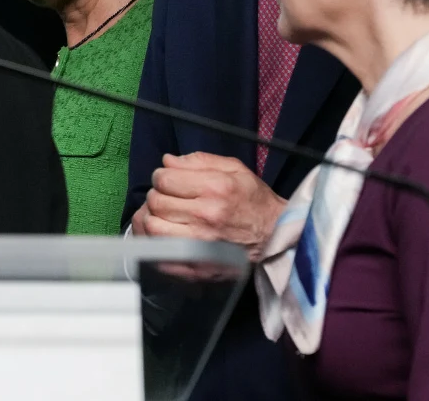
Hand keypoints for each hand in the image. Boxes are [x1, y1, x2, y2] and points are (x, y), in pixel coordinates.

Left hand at [135, 152, 286, 261]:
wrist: (276, 238)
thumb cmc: (254, 201)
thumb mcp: (235, 169)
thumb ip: (198, 161)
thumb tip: (167, 162)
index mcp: (214, 189)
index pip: (163, 180)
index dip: (162, 177)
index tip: (170, 181)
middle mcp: (205, 216)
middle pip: (155, 202)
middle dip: (158, 196)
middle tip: (169, 199)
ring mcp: (200, 244)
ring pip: (153, 227)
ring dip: (154, 219)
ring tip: (167, 217)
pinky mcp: (196, 267)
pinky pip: (159, 254)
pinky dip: (155, 243)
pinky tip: (167, 236)